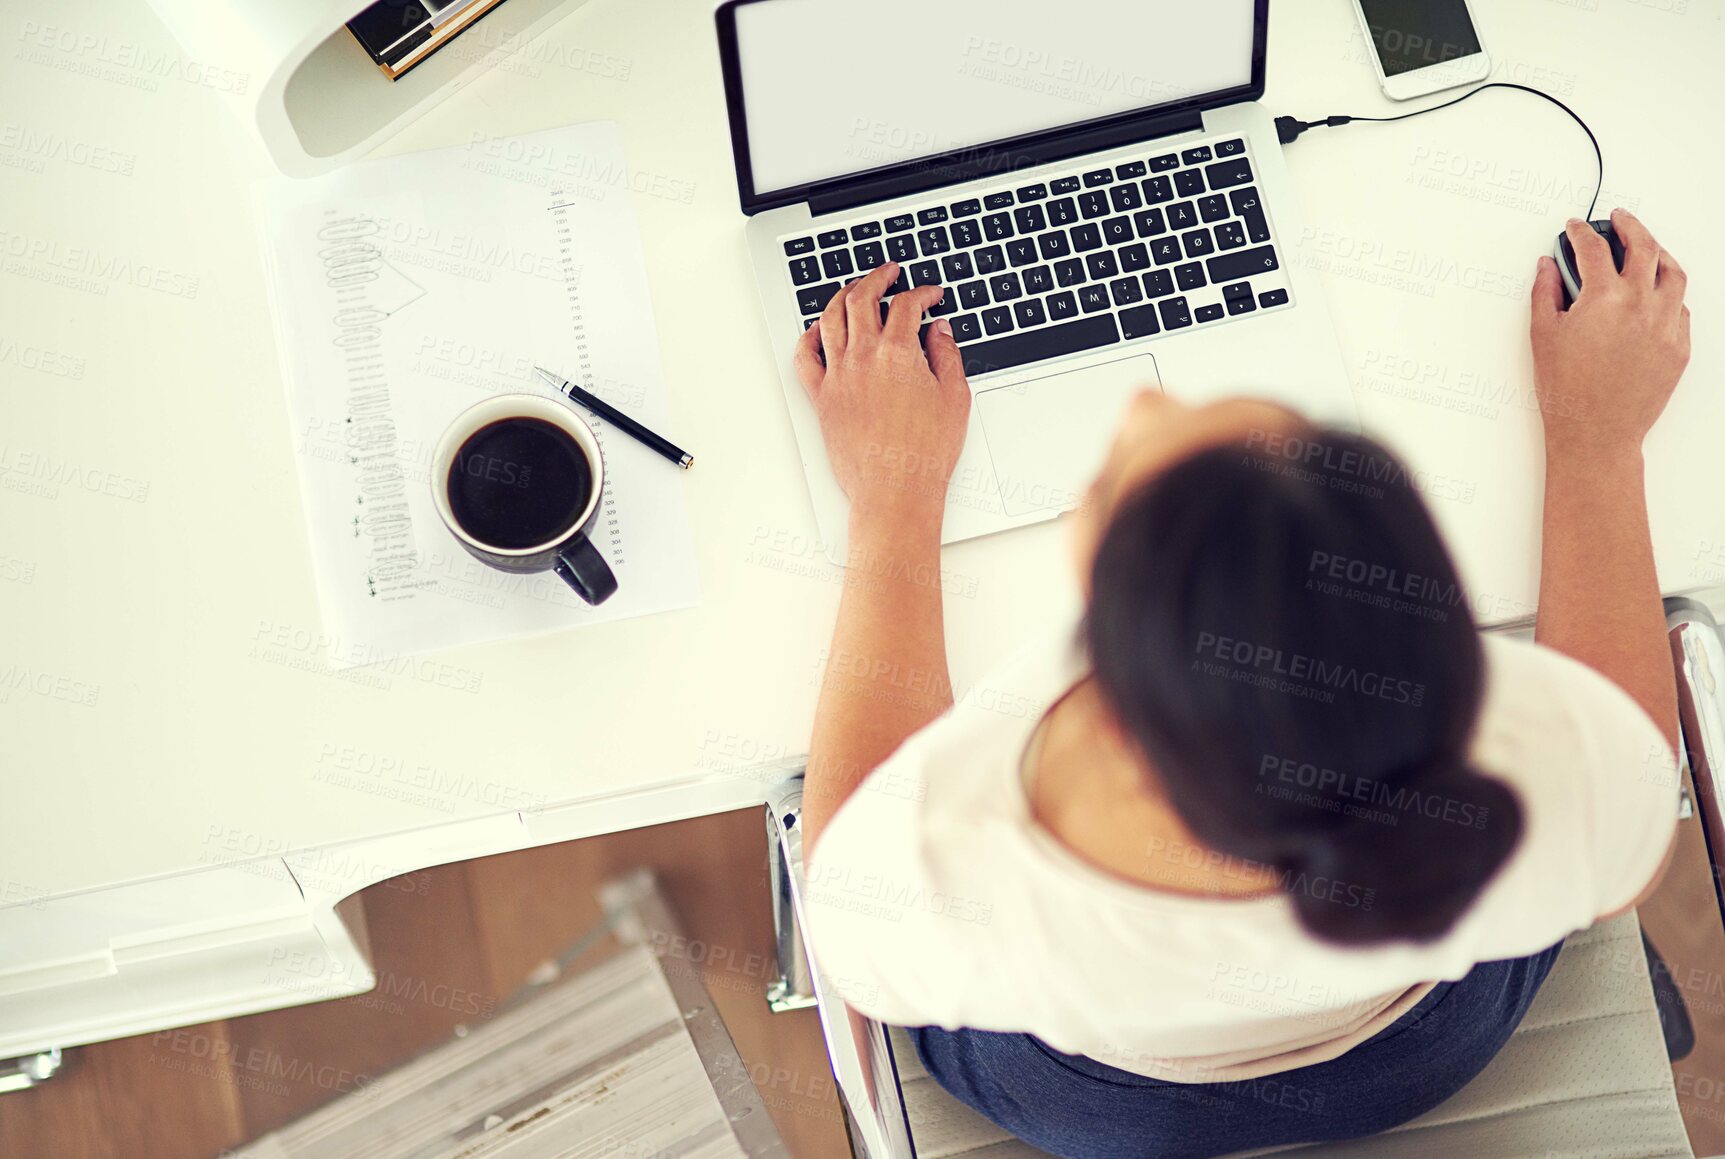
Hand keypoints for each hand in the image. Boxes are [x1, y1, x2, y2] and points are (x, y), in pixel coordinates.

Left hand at [793, 261, 970, 520]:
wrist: (895, 491)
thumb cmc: (925, 454)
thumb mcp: (955, 398)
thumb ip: (947, 356)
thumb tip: (940, 331)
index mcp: (897, 353)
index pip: (906, 304)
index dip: (922, 293)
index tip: (931, 295)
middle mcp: (862, 357)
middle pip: (861, 297)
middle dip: (877, 277)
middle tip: (889, 272)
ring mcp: (838, 376)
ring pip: (829, 318)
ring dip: (843, 295)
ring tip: (854, 289)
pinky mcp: (821, 398)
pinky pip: (805, 357)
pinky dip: (809, 337)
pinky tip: (817, 330)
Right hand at [1530, 209, 1690, 459]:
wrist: (1595, 433)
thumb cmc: (1566, 391)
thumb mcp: (1542, 335)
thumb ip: (1545, 292)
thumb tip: (1547, 267)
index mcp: (1605, 297)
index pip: (1594, 249)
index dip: (1581, 233)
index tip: (1575, 228)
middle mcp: (1643, 305)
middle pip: (1645, 247)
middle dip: (1630, 226)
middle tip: (1619, 219)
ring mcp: (1667, 325)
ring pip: (1674, 274)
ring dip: (1659, 254)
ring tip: (1649, 248)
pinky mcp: (1679, 347)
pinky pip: (1682, 308)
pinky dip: (1670, 293)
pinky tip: (1658, 293)